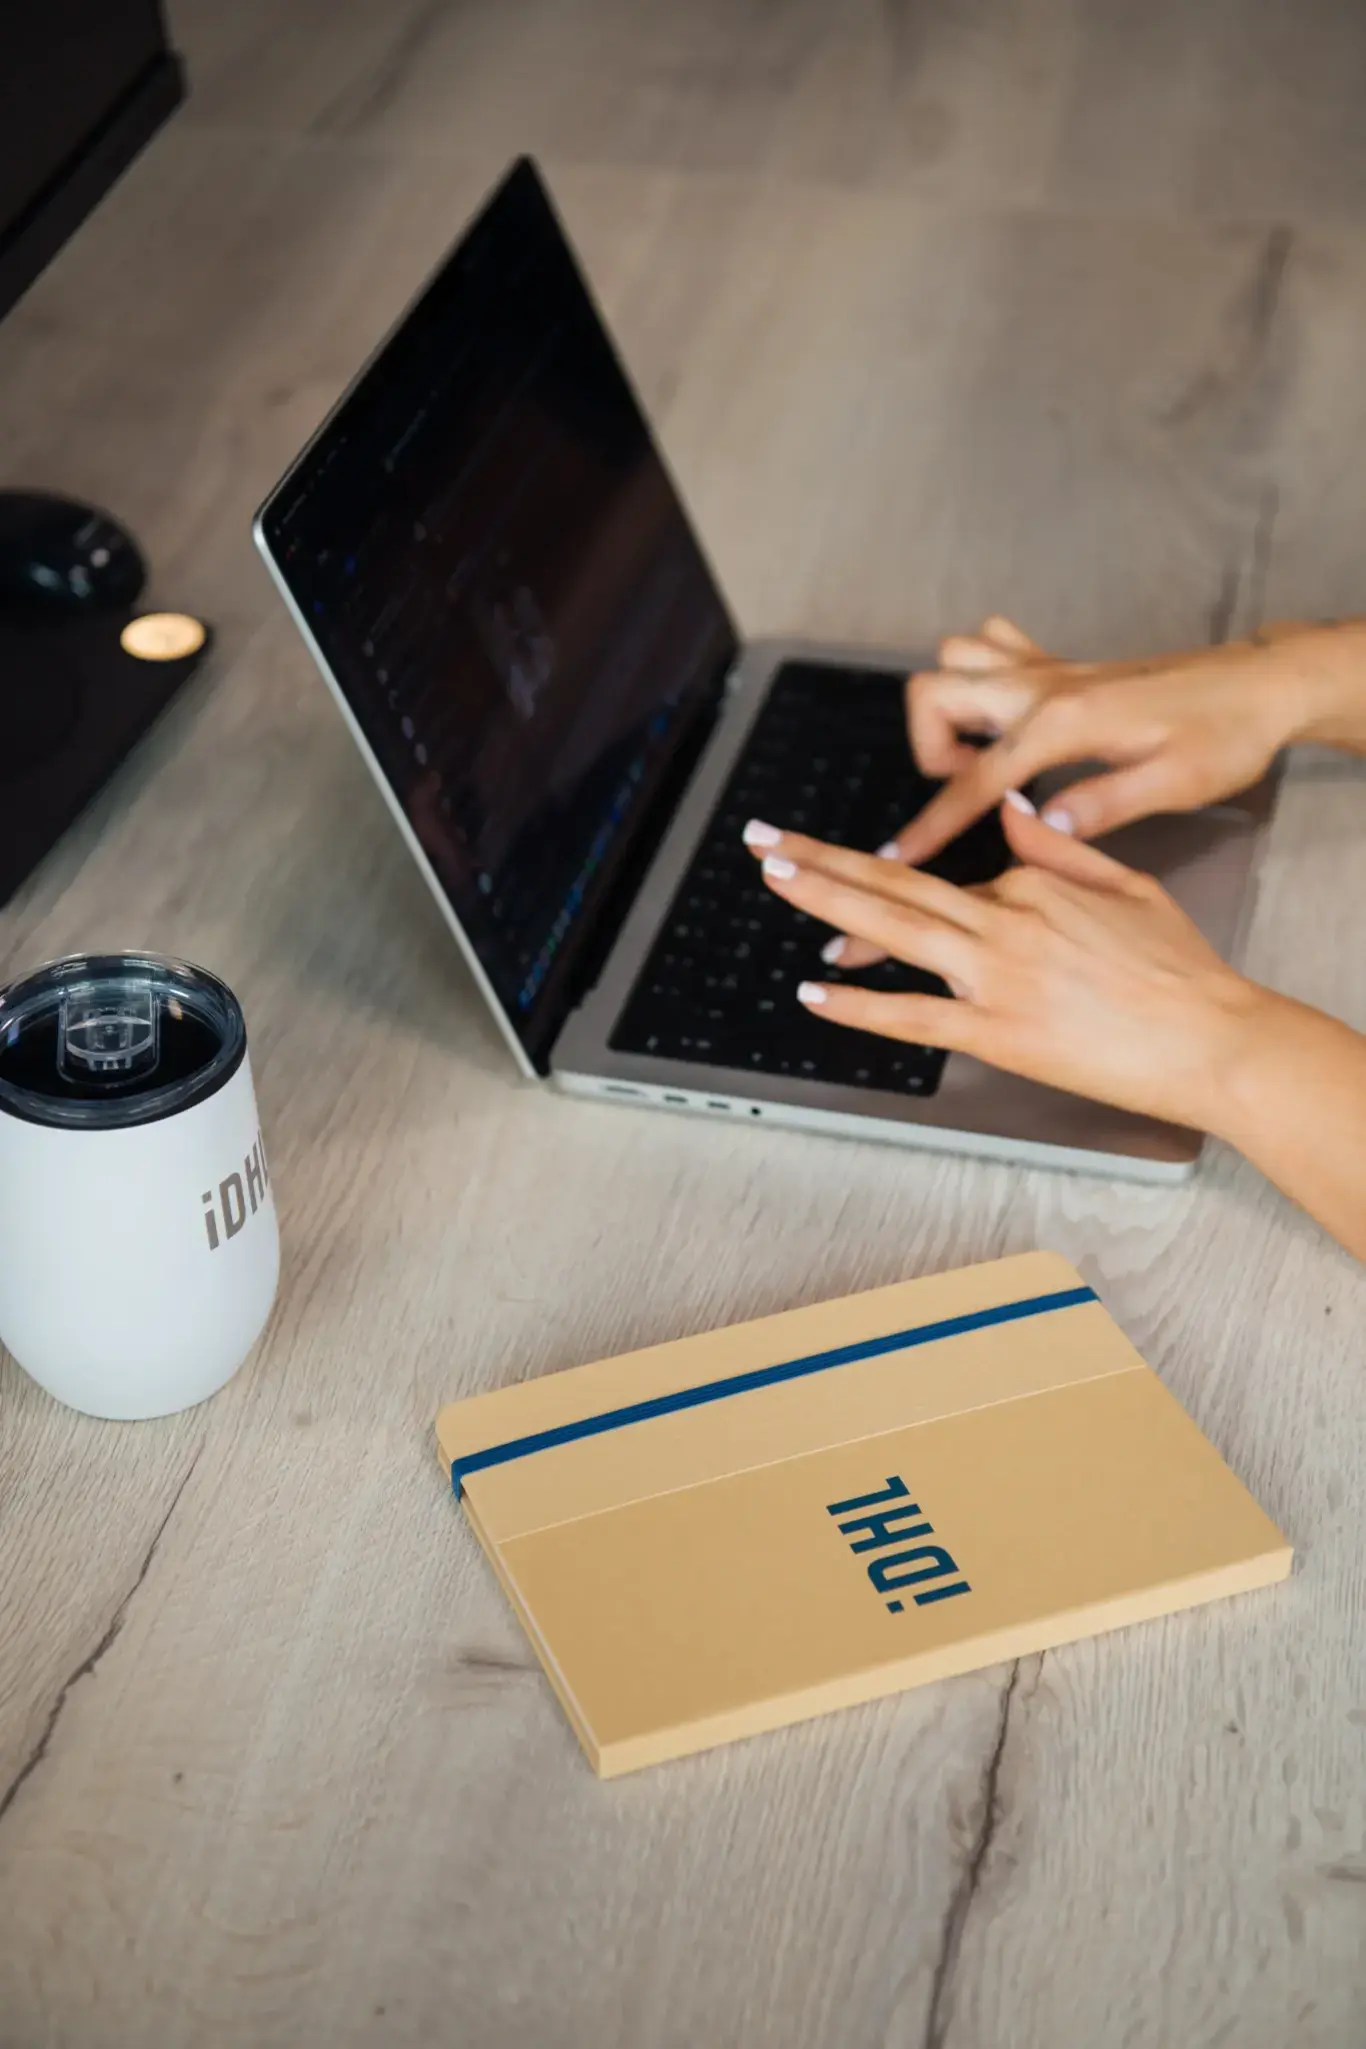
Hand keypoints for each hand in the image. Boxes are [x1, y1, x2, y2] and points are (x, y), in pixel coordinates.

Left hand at [744, 796, 1268, 1131]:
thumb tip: (1012, 811)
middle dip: (818, 858)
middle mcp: (1004, 921)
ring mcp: (996, 977)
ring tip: (774, 878)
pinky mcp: (996, 1033)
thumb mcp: (1125, 883)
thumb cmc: (1180, 970)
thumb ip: (1058, 846)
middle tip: (764, 839)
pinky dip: (859, 1005)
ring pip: (893, 929)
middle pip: (893, 882)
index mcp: (1032, 883)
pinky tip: (815, 991)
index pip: (956, 881)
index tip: (892, 893)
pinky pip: (913, 1016)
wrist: (1212, 1038)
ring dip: (824, 900)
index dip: (925, 892)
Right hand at [893, 613, 1314, 863]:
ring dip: (947, 707)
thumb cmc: (1225, 736)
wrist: (1260, 685)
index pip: (976, 779)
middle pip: (934, 691)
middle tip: (966, 789)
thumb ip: (1099, 806)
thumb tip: (1038, 830)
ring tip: (981, 756)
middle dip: (927, 748)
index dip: (933, 823)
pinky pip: (993, 645)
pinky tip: (1004, 717)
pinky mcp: (1062, 663)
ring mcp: (1049, 668)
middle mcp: (1044, 686)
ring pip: (954, 658)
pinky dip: (978, 675)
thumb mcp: (1173, 784)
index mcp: (1064, 723)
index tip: (897, 855)